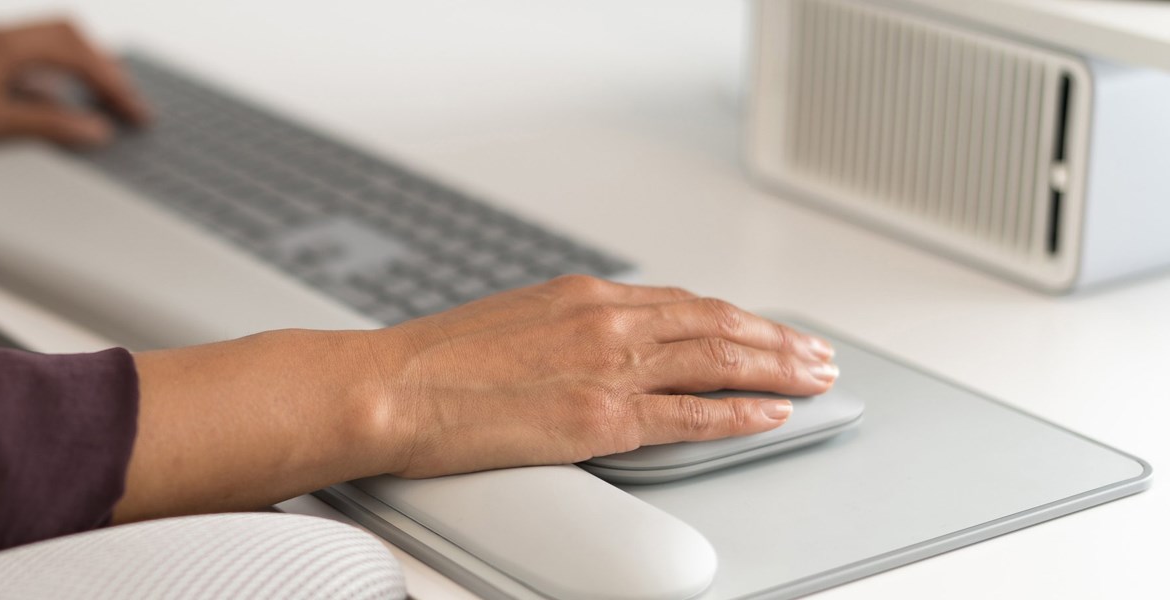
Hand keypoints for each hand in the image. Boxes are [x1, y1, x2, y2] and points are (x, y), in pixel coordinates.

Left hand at [0, 20, 148, 147]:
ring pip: (44, 46)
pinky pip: (20, 60)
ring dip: (76, 70)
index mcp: (4, 43)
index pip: (78, 53)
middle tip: (124, 101)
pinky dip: (46, 80)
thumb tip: (94, 130)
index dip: (114, 84)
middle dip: (103, 67)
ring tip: (97, 103)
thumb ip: (48, 125)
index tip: (136, 112)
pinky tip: (48, 107)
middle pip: (67, 36)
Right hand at [364, 275, 837, 477]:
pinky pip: (691, 414)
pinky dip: (740, 412)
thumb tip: (579, 350)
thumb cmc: (429, 363)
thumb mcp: (506, 324)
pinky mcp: (600, 416)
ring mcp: (607, 366)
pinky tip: (772, 413)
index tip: (762, 327)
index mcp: (580, 296)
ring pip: (719, 359)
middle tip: (816, 352)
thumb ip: (559, 333)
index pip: (680, 303)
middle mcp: (604, 321)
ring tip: (815, 377)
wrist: (389, 386)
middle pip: (715, 324)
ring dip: (776, 367)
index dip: (733, 317)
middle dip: (775, 338)